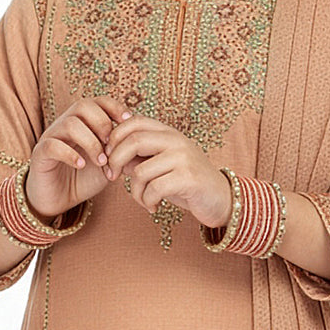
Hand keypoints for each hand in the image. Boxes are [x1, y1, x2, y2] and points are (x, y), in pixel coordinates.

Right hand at [26, 97, 134, 219]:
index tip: (128, 122)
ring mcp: (52, 137)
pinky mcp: (41, 154)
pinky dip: (70, 154)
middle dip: (103, 124)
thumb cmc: (84, 178)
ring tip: (100, 161)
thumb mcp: (108, 164)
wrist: (59, 199)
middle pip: (83, 106)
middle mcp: (66, 124)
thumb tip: (144, 146)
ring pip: (69, 124)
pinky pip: (52, 145)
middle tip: (113, 146)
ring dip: (90, 142)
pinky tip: (81, 165)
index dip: (114, 107)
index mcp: (84, 122)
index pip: (98, 101)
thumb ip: (121, 153)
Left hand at [103, 114, 232, 228]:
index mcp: (169, 133)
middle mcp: (177, 140)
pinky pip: (153, 189)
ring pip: (140, 171)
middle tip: (113, 177)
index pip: (134, 122)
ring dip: (134, 191)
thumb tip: (110, 156)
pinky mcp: (188, 178)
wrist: (221, 199)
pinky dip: (147, 202)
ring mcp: (183, 158)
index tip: (108, 158)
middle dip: (115, 161)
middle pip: (133, 141)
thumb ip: (139, 158)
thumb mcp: (161, 166)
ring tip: (144, 200)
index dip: (114, 138)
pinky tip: (154, 207)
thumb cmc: (186, 182)